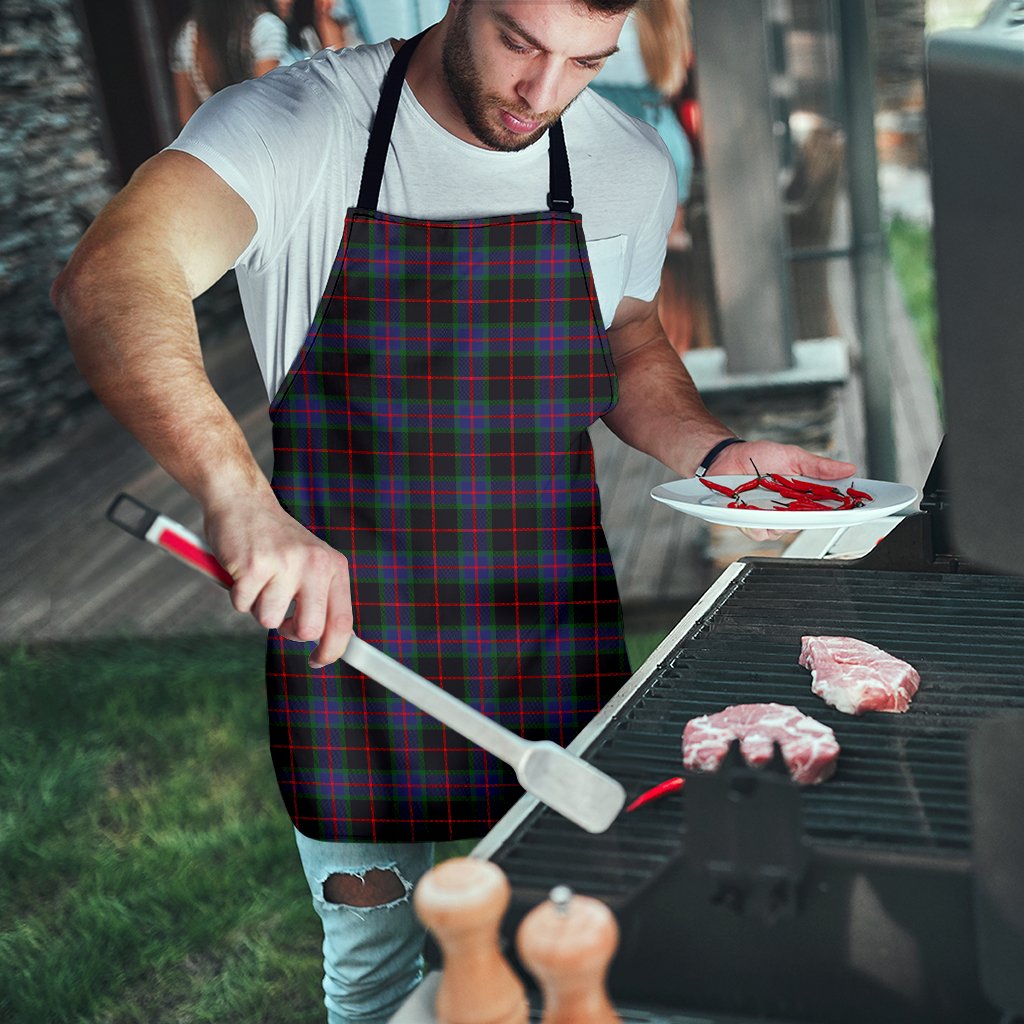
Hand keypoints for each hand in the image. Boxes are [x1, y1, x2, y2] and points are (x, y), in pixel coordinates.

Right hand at [203, 494, 352, 667]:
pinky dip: (237, 594)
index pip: (342, 621)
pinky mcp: (254, 566)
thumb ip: (321, 597)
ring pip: (269, 620)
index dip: (332, 650)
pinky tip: (242, 570)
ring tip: (259, 579)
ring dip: (258, 606)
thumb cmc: (275, 540)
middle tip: (279, 614)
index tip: (319, 661)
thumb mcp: (310, 562)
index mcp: (333, 566)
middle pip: (309, 630)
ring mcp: (285, 564)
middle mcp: (315, 564)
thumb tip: (328, 642)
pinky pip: (242, 605)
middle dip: (289, 631)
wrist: (243, 501)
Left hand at [707, 440, 856, 542]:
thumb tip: (848, 468)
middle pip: (809, 523)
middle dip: (810, 515)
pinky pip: (760, 532)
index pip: (829, 508)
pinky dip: (758, 522)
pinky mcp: (751, 523)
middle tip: (805, 502)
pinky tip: (753, 509)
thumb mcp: (793, 456)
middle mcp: (789, 510)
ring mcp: (770, 518)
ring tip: (771, 499)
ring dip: (780, 518)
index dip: (843, 511)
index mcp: (804, 495)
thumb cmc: (759, 456)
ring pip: (784, 531)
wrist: (727, 457)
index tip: (857, 508)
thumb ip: (819, 466)